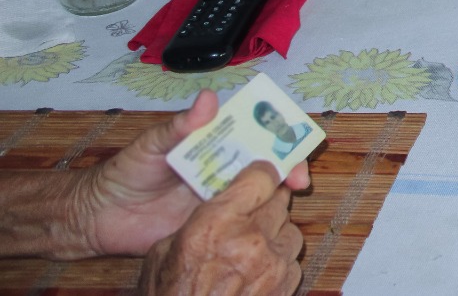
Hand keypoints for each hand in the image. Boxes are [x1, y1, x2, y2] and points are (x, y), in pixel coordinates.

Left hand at [77, 91, 309, 259]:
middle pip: (267, 161)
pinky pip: (241, 221)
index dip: (280, 132)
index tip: (294, 139)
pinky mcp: (213, 224)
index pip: (255, 131)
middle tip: (298, 178)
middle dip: (289, 166)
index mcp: (213, 142)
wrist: (99, 218)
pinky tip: (263, 223)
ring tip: (286, 200)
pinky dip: (257, 221)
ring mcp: (219, 196)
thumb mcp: (152, 144)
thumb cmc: (124, 173)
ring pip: (259, 191)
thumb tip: (208, 99)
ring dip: (277, 194)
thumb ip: (180, 126)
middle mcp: (222, 167)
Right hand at [136, 163, 303, 295]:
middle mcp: (249, 239)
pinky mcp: (284, 287)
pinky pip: (292, 262)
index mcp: (216, 223)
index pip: (260, 177)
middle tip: (253, 214)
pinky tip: (258, 274)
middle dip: (267, 205)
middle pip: (278, 201)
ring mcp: (271, 265)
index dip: (262, 173)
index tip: (260, 174)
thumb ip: (198, 222)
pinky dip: (280, 265)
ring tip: (253, 249)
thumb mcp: (164, 252)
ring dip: (276, 237)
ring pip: (291, 231)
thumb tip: (219, 206)